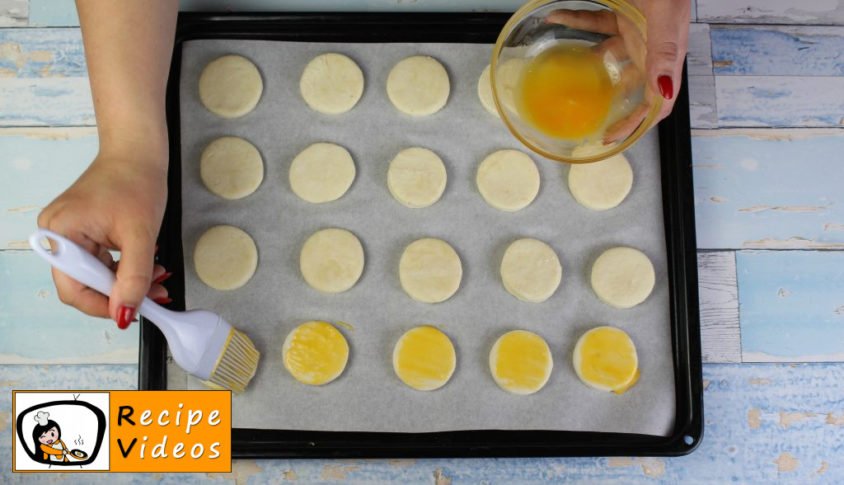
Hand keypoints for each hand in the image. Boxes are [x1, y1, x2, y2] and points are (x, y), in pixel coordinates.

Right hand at [37, 153, 168, 327]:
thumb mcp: (141, 235)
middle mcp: (56, 235)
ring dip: (127, 281)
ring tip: (157, 277)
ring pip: (96, 275)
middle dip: (120, 292)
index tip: (132, 312)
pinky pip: (100, 262)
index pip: (73, 288)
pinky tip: (147, 266)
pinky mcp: (82, 233)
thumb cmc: (136, 183)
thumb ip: (134, 278)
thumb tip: (124, 314)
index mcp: (61, 233)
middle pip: (84, 284)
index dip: (102, 305)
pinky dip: (124, 268)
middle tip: (154, 294)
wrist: (138, 154)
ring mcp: (68, 234)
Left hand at [547, 0, 689, 140]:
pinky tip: (556, 18)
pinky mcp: (621, 15)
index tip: (611, 138)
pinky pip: (595, 23)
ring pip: (605, 57)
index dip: (636, 126)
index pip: (656, 104)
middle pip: (629, 89)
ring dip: (583, 65)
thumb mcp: (666, 18)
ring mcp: (634, 33)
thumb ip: (663, 53)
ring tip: (561, 78)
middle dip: (607, 106)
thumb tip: (662, 92)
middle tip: (582, 119)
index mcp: (665, 57)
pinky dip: (574, 21)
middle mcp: (648, 50)